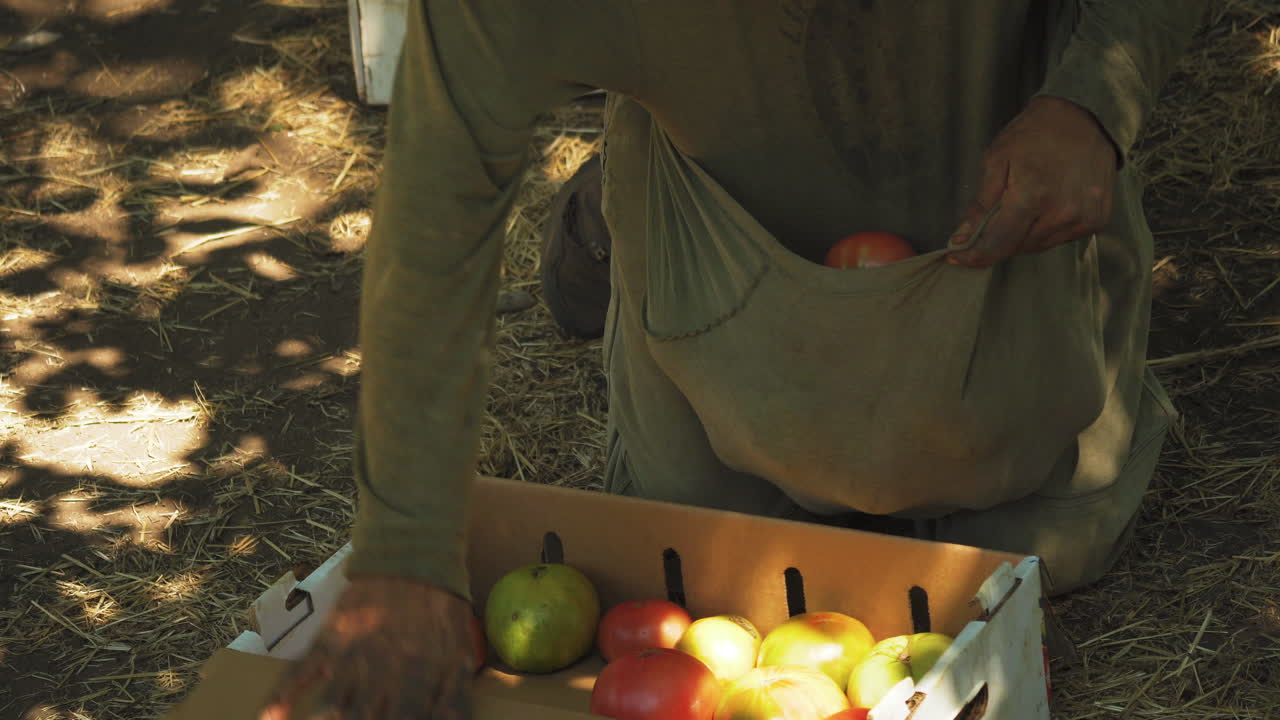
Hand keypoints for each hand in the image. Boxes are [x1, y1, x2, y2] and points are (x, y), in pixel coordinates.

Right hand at [259, 576, 478, 719]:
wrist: (409, 553)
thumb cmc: (440, 604)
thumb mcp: (460, 647)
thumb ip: (455, 693)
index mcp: (421, 675)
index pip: (408, 718)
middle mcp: (384, 671)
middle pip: (367, 717)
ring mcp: (352, 656)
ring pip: (334, 704)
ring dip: (323, 718)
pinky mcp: (328, 639)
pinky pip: (300, 671)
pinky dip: (281, 696)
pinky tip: (268, 717)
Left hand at [947, 95, 1118, 266]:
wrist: (1084, 116)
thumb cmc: (1035, 134)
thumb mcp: (996, 160)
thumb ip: (980, 204)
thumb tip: (962, 238)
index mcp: (1032, 196)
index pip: (998, 244)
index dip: (974, 255)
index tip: (957, 257)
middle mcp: (1062, 213)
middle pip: (1017, 247)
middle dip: (1000, 237)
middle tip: (998, 211)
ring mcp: (1083, 219)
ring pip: (1038, 245)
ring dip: (1024, 233)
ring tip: (1027, 200)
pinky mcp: (1097, 220)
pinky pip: (1061, 238)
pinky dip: (1047, 228)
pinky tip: (1049, 203)